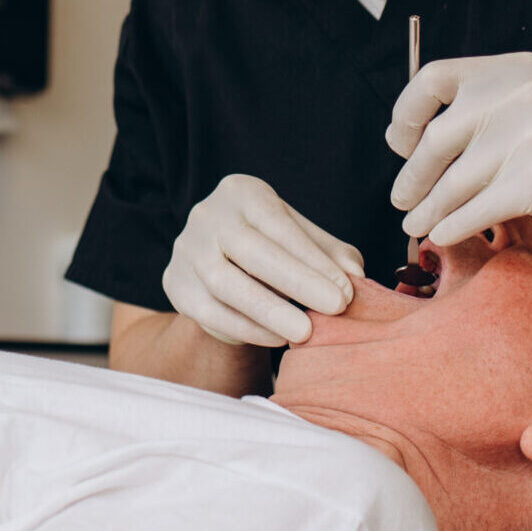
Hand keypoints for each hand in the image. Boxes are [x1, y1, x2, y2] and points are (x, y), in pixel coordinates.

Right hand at [162, 174, 360, 345]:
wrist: (217, 264)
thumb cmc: (271, 246)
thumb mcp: (301, 239)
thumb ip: (330, 254)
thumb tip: (356, 277)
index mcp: (241, 192)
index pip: (279, 224)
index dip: (314, 259)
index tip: (346, 290)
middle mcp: (207, 215)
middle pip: (250, 250)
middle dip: (297, 281)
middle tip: (336, 308)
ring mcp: (186, 250)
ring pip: (225, 283)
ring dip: (270, 311)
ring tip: (306, 332)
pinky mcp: (175, 285)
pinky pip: (210, 312)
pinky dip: (246, 328)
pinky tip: (277, 338)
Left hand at [385, 52, 531, 245]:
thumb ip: (491, 108)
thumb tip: (418, 144)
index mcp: (514, 70)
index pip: (433, 79)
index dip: (407, 114)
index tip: (402, 143)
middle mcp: (519, 94)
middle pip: (435, 137)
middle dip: (413, 175)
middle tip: (403, 197)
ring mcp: (530, 136)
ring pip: (453, 181)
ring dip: (427, 208)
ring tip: (417, 223)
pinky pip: (475, 209)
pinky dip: (452, 226)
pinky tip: (445, 234)